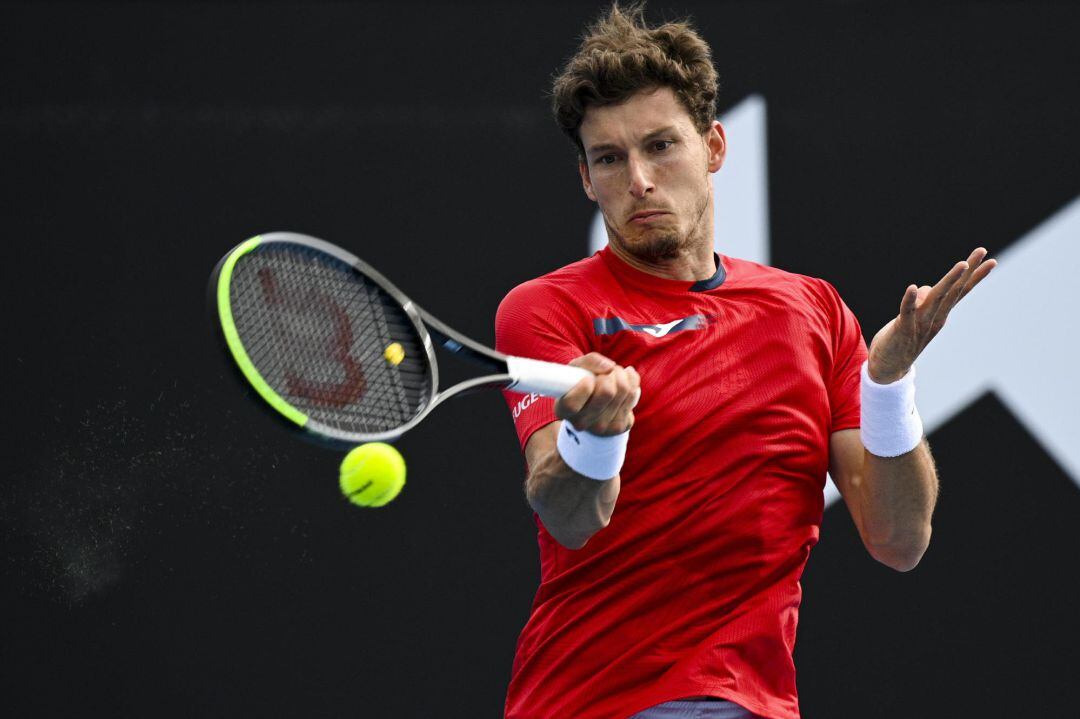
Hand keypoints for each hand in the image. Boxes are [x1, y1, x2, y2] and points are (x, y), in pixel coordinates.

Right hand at [554, 353, 640, 435]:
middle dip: (609, 374)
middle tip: (605, 373)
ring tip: (613, 375)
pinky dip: (631, 382)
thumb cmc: (580, 382)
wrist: (593, 405)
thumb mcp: (577, 368)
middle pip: (607, 392)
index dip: (584, 387)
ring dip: (620, 375)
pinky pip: (633, 395)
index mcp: (564, 410)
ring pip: (624, 390)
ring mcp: (602, 428)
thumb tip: (610, 367)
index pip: (573, 404)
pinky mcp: (620, 427)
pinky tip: (623, 385)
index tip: (588, 378)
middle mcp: (581, 423)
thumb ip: (589, 361)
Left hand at [868, 247, 996, 383]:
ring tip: (961, 264)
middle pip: (954, 291)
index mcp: (940, 314)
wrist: (889, 368)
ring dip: (949, 281)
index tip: (992, 261)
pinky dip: (910, 300)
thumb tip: (923, 288)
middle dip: (968, 271)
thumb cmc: (902, 338)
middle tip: (982, 251)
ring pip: (936, 298)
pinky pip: (907, 311)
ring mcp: (920, 323)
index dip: (974, 276)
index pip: (960, 292)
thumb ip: (921, 302)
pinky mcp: (902, 329)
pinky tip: (912, 287)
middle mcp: (934, 317)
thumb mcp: (915, 316)